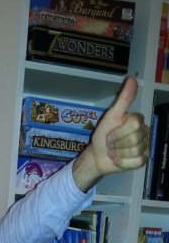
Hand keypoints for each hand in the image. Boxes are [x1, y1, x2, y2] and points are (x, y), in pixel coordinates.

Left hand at [72, 76, 149, 191]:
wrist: (97, 156)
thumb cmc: (103, 135)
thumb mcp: (110, 116)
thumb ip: (123, 100)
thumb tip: (131, 79)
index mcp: (137, 120)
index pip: (134, 124)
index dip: (118, 132)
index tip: (109, 134)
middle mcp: (144, 132)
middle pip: (135, 139)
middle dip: (117, 144)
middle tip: (110, 144)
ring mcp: (145, 146)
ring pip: (135, 151)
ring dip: (119, 154)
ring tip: (114, 152)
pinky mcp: (142, 159)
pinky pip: (137, 162)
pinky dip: (123, 162)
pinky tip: (118, 160)